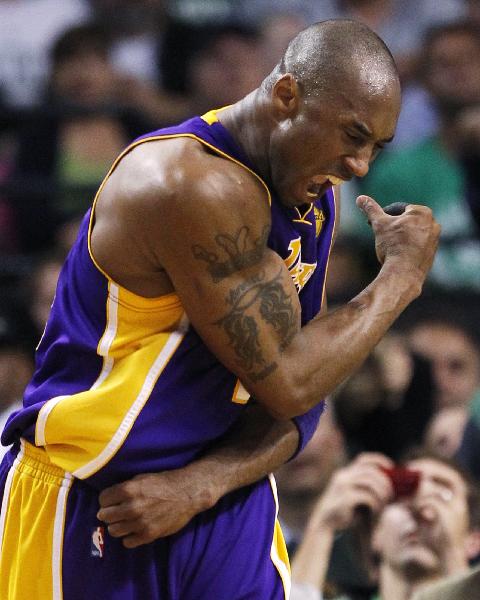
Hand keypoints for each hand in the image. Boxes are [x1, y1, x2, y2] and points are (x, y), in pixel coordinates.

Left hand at [97, 469, 214, 547]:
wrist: (187, 493)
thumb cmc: (164, 483)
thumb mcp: (142, 478)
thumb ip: (125, 489)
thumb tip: (109, 501)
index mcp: (129, 489)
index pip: (103, 499)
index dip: (106, 499)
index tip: (111, 500)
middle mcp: (132, 507)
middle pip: (105, 516)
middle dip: (108, 513)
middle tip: (115, 512)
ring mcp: (140, 522)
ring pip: (114, 530)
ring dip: (117, 525)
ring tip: (125, 521)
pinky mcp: (148, 535)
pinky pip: (127, 542)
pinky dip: (129, 536)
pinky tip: (135, 529)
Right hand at [308, 453, 393, 531]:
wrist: (324, 523)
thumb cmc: (345, 511)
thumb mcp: (355, 495)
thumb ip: (367, 488)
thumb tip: (390, 484)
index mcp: (345, 473)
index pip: (364, 459)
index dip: (379, 460)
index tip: (391, 466)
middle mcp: (343, 476)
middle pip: (370, 470)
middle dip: (384, 480)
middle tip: (391, 493)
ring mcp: (343, 486)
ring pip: (370, 481)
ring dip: (382, 492)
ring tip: (385, 502)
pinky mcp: (345, 498)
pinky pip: (367, 496)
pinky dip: (376, 503)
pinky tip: (377, 510)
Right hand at [357, 195, 440, 281]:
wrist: (403, 272)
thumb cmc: (393, 245)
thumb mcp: (379, 224)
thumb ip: (371, 209)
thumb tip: (360, 198)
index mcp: (422, 212)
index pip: (399, 209)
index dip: (384, 215)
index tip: (374, 223)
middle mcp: (433, 224)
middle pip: (407, 221)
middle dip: (394, 226)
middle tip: (382, 234)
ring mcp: (435, 240)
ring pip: (413, 234)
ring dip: (401, 237)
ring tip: (389, 246)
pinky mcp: (432, 254)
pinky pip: (417, 247)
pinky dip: (408, 248)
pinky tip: (397, 255)